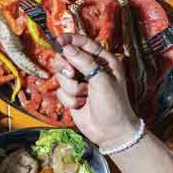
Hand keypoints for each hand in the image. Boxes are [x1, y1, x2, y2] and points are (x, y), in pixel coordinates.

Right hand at [53, 33, 138, 147]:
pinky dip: (69, 99)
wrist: (111, 132)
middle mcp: (90, 69)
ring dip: (71, 88)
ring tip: (84, 96)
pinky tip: (81, 105)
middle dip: (66, 68)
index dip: (70, 40)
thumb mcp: (101, 80)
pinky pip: (60, 91)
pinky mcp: (71, 96)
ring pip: (61, 76)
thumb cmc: (113, 104)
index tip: (59, 40)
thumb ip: (84, 62)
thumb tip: (66, 48)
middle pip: (66, 58)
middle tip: (72, 75)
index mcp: (103, 60)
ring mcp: (80, 82)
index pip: (83, 43)